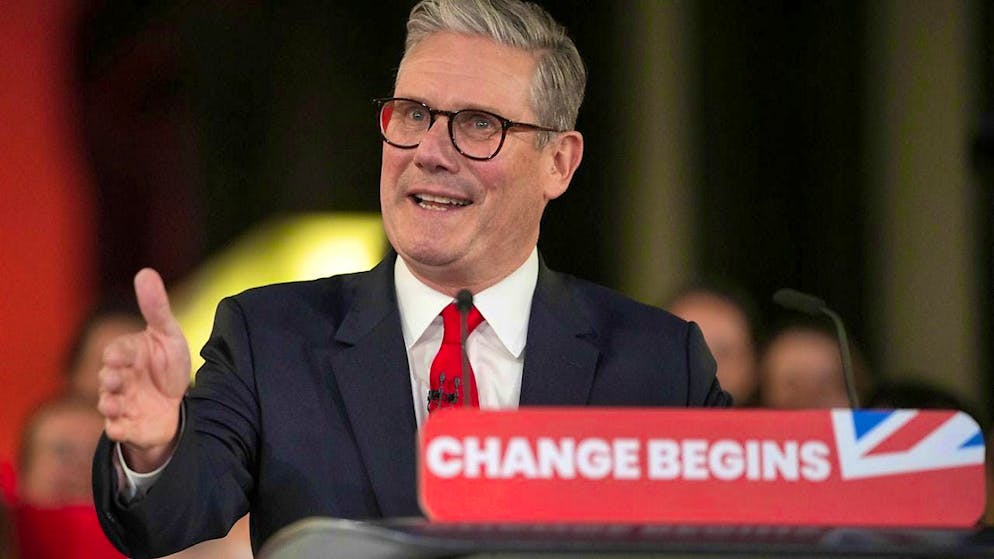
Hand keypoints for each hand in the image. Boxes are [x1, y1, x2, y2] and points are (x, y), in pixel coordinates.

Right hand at [98, 268, 190, 471]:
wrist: (175, 402)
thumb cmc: (166, 364)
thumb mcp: (168, 335)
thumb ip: (156, 307)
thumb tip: (145, 271)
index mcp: (126, 356)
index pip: (116, 351)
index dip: (118, 353)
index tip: (118, 356)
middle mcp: (118, 379)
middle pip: (106, 379)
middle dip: (108, 378)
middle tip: (113, 378)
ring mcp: (121, 404)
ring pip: (107, 405)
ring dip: (109, 405)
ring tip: (113, 404)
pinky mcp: (128, 426)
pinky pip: (117, 431)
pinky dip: (118, 430)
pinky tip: (120, 429)